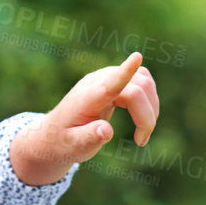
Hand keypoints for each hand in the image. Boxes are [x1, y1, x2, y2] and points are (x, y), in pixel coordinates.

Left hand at [9, 52, 160, 184]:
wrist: (54, 133)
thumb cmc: (63, 142)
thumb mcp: (73, 146)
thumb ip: (88, 138)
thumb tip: (106, 131)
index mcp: (87, 99)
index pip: (109, 84)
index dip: (125, 72)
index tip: (136, 57)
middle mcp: (98, 82)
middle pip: (137, 88)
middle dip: (147, 116)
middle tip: (141, 141)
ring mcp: (107, 77)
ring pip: (144, 81)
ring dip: (151, 107)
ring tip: (142, 133)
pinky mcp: (114, 79)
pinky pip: (142, 81)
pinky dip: (148, 100)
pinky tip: (142, 119)